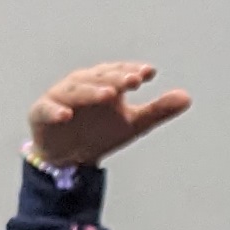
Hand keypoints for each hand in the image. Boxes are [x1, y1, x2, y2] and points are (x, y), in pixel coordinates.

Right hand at [28, 61, 192, 170]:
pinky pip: (47, 109)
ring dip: (91, 91)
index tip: (149, 73)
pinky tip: (66, 114)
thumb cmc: (101, 132)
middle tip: (134, 80)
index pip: (120, 72)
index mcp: (104, 82)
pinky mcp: (42, 112)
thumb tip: (187, 97)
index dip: (133, 71)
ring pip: (76, 89)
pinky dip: (56, 110)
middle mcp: (82, 84)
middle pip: (99, 77)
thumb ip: (157, 110)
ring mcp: (60, 96)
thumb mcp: (133, 124)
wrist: (69, 158)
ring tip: (109, 94)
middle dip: (116, 78)